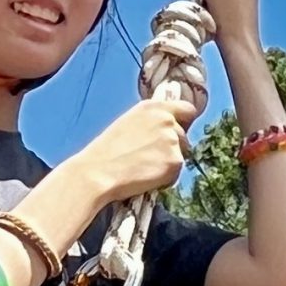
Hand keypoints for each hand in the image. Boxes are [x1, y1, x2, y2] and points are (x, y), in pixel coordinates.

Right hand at [74, 97, 195, 206]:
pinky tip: (145, 176)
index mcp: (152, 107)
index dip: (184, 122)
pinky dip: (165, 178)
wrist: (98, 172)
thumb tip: (169, 128)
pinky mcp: (175, 160)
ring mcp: (172, 139)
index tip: (179, 131)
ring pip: (181, 154)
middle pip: (183, 136)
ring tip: (143, 167)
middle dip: (172, 147)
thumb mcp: (128, 123)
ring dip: (168, 163)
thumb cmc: (107, 152)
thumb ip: (151, 122)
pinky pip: (176, 173)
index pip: (187, 109)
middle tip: (148, 158)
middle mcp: (166, 119)